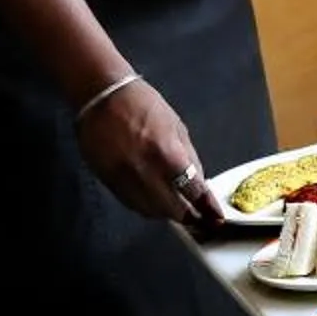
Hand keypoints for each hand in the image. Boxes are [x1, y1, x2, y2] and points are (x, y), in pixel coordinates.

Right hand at [77, 78, 222, 224]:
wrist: (101, 96)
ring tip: (177, 210)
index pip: (193, 191)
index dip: (207, 208)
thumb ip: (189, 158)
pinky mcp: (108, 181)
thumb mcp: (176, 126)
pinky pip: (132, 204)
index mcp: (166, 152)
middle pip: (173, 209)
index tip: (215, 218)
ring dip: (167, 214)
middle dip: (189, 217)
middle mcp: (145, 170)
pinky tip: (155, 204)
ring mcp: (124, 178)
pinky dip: (147, 208)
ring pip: (150, 211)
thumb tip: (199, 184)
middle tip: (198, 220)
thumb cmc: (143, 105)